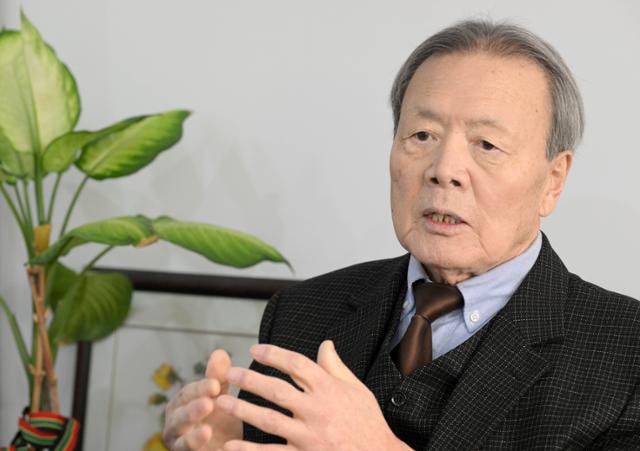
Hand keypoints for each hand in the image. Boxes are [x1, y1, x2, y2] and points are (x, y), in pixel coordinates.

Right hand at [163, 349, 242, 449]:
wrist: (228, 447)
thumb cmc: (219, 419)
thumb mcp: (220, 397)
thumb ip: (218, 379)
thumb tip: (220, 353)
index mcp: (181, 405)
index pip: (187, 394)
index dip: (200, 389)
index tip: (215, 385)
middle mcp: (175, 426)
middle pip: (179, 418)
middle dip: (192, 411)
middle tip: (209, 404)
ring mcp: (180, 446)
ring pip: (182, 443)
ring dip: (193, 438)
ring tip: (207, 431)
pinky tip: (219, 450)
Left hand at [217, 340, 411, 450]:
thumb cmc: (368, 423)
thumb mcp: (357, 389)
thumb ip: (336, 367)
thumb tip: (325, 344)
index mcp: (329, 389)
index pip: (296, 364)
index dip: (273, 354)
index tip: (254, 350)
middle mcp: (317, 410)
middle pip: (276, 390)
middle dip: (249, 379)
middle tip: (229, 374)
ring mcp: (310, 436)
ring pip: (268, 420)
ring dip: (242, 409)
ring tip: (220, 402)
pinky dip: (249, 450)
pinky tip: (231, 444)